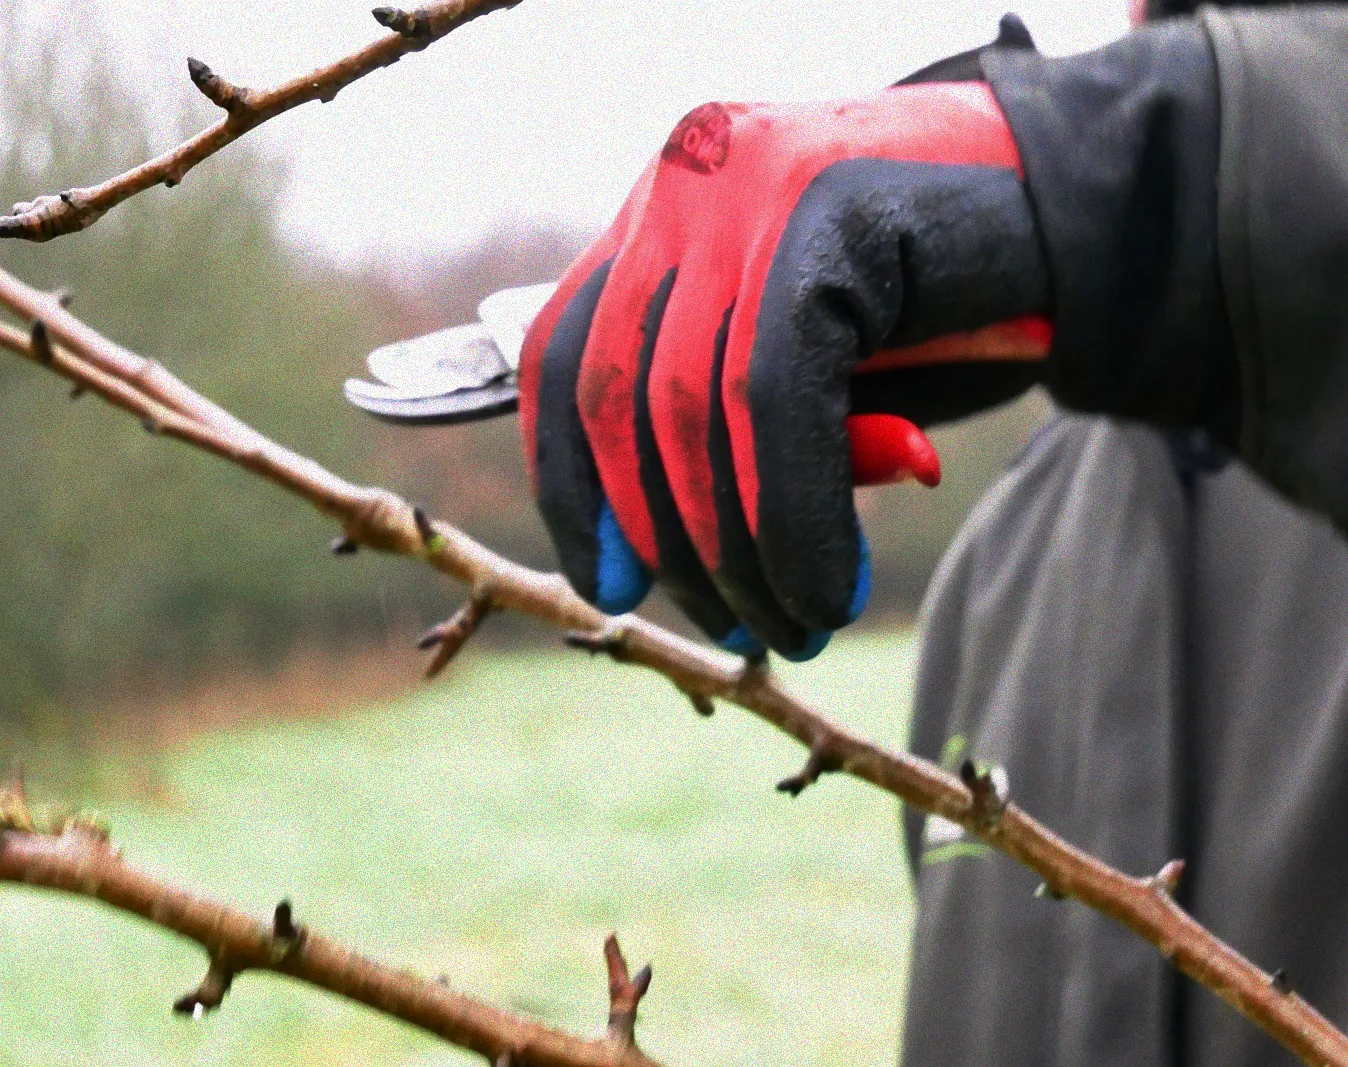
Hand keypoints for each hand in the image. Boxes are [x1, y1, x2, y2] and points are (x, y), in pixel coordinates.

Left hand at [519, 81, 1050, 659]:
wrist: (1088, 219)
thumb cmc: (938, 307)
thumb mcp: (810, 376)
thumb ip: (727, 434)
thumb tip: (654, 557)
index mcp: (664, 211)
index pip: (564, 361)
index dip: (575, 488)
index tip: (609, 588)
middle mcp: (691, 178)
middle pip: (621, 392)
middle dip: (672, 538)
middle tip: (735, 630)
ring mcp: (751, 183)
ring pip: (694, 405)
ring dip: (739, 546)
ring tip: (796, 626)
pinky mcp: (826, 211)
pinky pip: (777, 398)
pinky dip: (794, 515)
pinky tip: (827, 586)